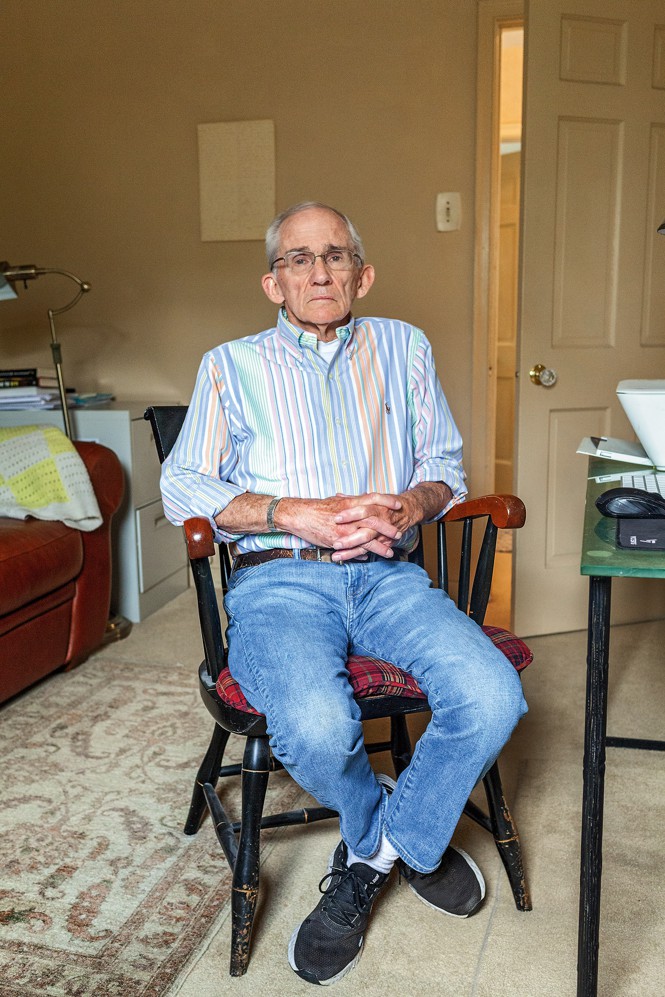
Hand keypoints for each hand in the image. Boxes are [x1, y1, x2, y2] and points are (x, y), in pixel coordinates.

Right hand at [276, 493, 402, 560]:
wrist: (299, 515)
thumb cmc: (316, 508)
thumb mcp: (335, 502)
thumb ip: (349, 502)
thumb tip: (359, 501)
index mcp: (350, 502)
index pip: (373, 498)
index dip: (387, 500)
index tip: (399, 504)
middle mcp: (350, 514)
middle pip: (375, 519)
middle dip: (389, 526)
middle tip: (400, 531)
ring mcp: (345, 528)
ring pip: (368, 537)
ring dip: (381, 545)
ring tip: (391, 552)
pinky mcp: (338, 539)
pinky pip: (354, 548)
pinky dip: (364, 553)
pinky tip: (370, 558)